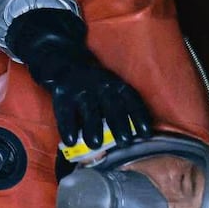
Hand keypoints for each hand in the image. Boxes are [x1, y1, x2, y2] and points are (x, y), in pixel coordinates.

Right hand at [4, 8, 151, 148]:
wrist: (63, 63)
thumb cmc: (92, 85)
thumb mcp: (110, 87)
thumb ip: (118, 106)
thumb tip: (132, 136)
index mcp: (115, 84)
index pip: (131, 99)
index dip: (139, 116)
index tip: (146, 134)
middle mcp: (100, 85)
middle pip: (112, 106)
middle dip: (119, 125)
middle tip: (125, 142)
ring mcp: (80, 90)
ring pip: (89, 110)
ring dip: (93, 128)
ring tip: (96, 144)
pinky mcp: (62, 95)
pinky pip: (65, 114)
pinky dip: (68, 128)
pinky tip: (70, 141)